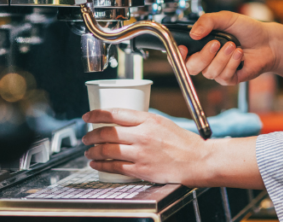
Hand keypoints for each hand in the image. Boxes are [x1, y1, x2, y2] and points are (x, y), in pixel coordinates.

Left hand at [82, 109, 206, 184]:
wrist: (195, 161)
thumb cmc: (181, 142)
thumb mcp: (162, 123)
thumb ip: (142, 122)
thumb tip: (120, 122)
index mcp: (148, 120)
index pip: (115, 114)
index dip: (96, 114)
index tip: (87, 116)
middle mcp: (142, 136)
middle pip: (107, 133)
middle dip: (91, 135)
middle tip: (86, 137)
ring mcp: (140, 153)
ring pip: (107, 150)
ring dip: (93, 151)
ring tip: (89, 152)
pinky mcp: (141, 169)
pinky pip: (114, 167)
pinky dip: (101, 165)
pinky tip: (97, 164)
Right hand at [183, 11, 275, 84]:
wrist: (268, 41)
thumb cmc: (247, 29)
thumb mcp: (226, 18)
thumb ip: (207, 21)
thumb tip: (193, 33)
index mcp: (202, 44)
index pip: (181, 55)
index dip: (179, 55)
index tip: (185, 48)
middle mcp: (207, 59)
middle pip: (191, 67)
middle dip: (203, 56)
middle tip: (216, 43)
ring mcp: (217, 70)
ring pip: (209, 72)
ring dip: (222, 58)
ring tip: (234, 45)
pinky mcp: (230, 79)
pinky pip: (223, 76)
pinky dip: (232, 63)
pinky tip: (240, 54)